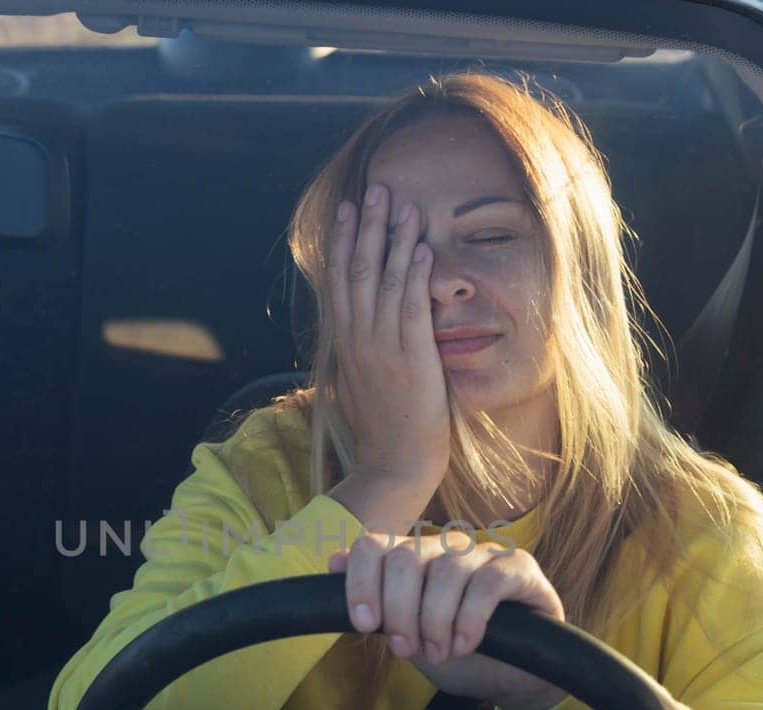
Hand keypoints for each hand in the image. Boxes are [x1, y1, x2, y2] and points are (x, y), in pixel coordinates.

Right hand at [328, 185, 450, 494]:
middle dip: (367, 227)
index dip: (345, 243)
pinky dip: (415, 275)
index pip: (341, 282)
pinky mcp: (411, 360)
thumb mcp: (362, 385)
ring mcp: (383, 349)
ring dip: (395, 239)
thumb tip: (359, 333)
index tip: (349, 210)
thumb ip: (361, 354)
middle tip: (375, 189)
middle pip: (359, 271)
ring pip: (385, 282)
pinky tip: (422, 248)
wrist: (393, 467)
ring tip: (403, 204)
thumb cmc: (384, 432)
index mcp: (347, 344)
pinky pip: (412, 309)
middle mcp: (360, 340)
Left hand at [328, 529, 569, 709]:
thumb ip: (374, 601)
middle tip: (405, 650)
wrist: (511, 677)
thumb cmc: (454, 651)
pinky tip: (464, 644)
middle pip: (405, 558)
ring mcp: (483, 553)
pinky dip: (470, 618)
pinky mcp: (519, 568)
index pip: (374, 545)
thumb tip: (333, 560)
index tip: (365, 625)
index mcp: (413, 556)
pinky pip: (488, 582)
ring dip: (435, 620)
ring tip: (439, 654)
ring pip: (446, 570)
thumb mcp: (406, 633)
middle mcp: (445, 547)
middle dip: (399, 610)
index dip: (362, 582)